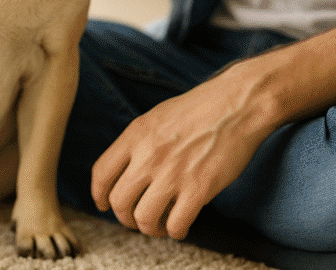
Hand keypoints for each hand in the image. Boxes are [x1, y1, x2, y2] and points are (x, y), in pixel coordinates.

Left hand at [90, 64, 275, 239]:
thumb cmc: (199, 109)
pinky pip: (176, 224)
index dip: (99, 196)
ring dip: (150, 228)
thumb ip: (137, 142)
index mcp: (135, 135)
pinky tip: (181, 226)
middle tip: (136, 218)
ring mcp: (173, 173)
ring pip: (144, 219)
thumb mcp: (156, 117)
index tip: (104, 205)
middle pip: (119, 202)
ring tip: (160, 225)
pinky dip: (176, 232)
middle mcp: (149, 155)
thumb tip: (125, 171)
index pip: (101, 174)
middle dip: (125, 217)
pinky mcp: (199, 189)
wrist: (237, 104)